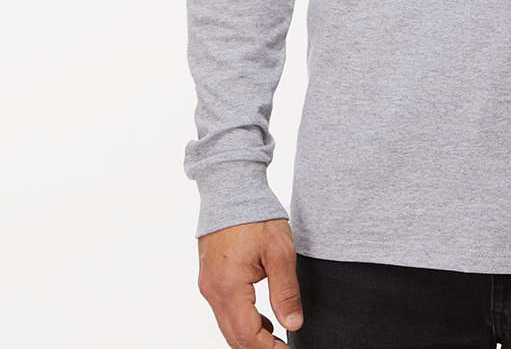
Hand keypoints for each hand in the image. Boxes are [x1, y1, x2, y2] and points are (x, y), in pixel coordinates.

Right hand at [196, 218, 303, 345]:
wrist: (231, 188)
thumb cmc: (256, 215)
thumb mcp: (280, 251)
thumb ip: (285, 291)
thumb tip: (293, 324)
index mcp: (229, 286)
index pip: (247, 336)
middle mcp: (213, 291)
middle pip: (234, 337)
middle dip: (259, 348)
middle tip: (283, 347)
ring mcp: (208, 285)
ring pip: (227, 326)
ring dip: (250, 336)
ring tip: (277, 337)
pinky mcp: (210, 278)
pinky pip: (224, 311)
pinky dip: (242, 321)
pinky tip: (263, 319)